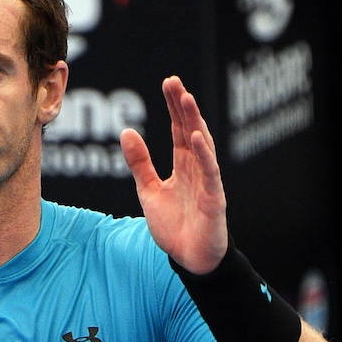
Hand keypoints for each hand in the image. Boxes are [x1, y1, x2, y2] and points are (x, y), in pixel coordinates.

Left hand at [120, 76, 226, 273]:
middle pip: (190, 130)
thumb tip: (126, 132)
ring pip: (202, 146)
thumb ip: (140, 163)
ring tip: (186, 99)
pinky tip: (196, 136)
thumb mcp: (148, 191)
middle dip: (183, 106)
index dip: (174, 107)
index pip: (179, 129)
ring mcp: (207, 182)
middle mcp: (197, 168)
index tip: (168, 83)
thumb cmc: (174, 226)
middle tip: (174, 82)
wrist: (189, 260)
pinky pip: (209, 172)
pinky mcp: (214, 199)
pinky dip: (203, 154)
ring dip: (194, 121)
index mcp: (183, 165)